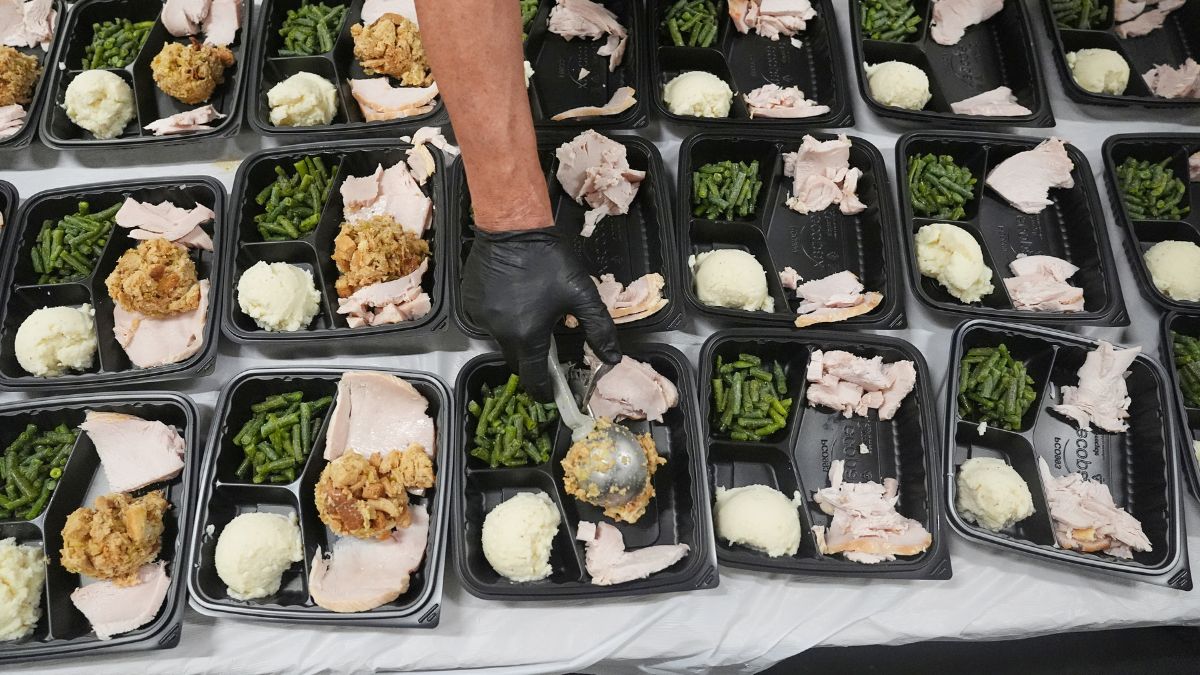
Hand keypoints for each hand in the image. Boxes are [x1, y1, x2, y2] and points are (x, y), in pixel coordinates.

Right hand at [462, 228, 620, 400]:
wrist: (513, 227)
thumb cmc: (550, 261)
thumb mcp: (581, 295)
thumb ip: (599, 330)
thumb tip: (612, 359)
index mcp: (527, 336)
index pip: (533, 378)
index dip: (543, 390)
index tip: (551, 393)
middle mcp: (499, 333)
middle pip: (517, 360)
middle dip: (531, 361)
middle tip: (546, 350)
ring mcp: (480, 318)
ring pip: (501, 340)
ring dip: (516, 336)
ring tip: (530, 316)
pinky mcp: (469, 303)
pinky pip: (487, 321)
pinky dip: (500, 318)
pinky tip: (512, 300)